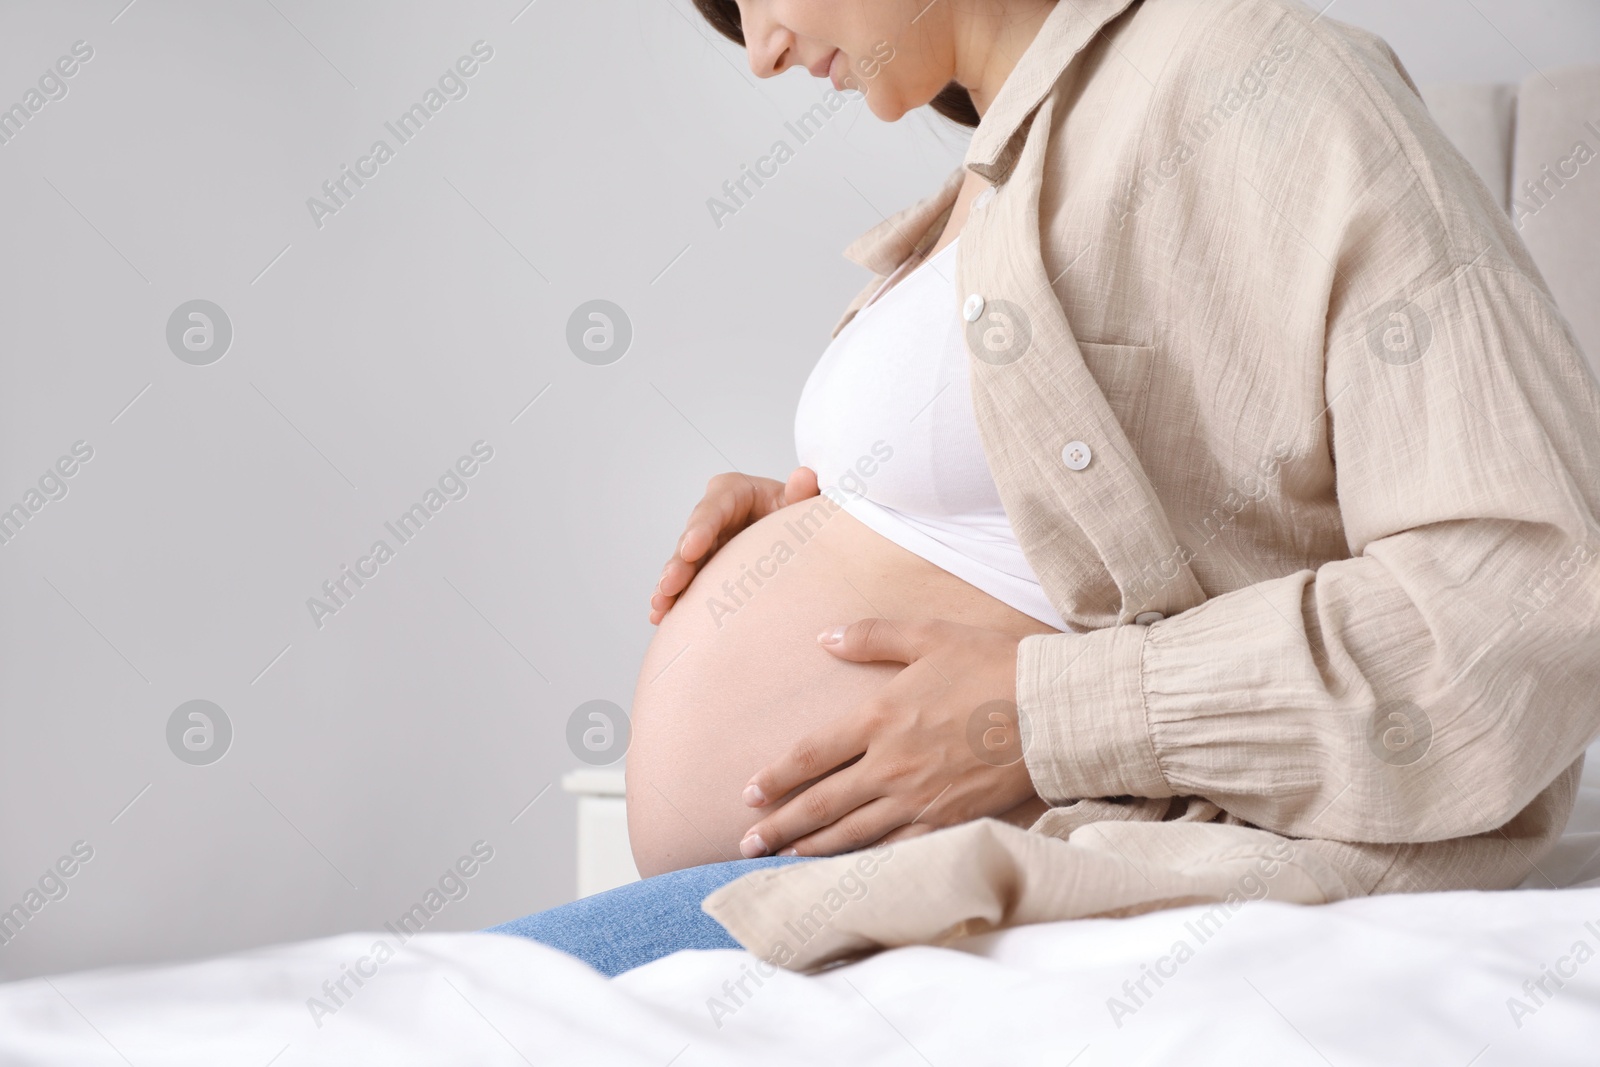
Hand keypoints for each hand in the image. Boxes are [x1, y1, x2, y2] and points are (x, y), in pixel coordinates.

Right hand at [649, 466, 818, 624]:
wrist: (806, 538)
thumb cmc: (802, 514)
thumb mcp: (805, 502)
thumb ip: (805, 492)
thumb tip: (803, 478)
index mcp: (735, 492)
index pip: (715, 505)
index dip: (701, 528)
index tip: (691, 549)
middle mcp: (715, 517)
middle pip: (692, 538)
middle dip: (678, 564)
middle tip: (669, 585)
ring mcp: (709, 545)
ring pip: (685, 566)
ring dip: (670, 587)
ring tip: (660, 608)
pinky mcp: (708, 569)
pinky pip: (689, 585)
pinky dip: (676, 602)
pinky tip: (662, 618)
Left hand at [737, 618, 1037, 857]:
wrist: (1053, 709)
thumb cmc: (993, 664)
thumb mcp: (928, 634)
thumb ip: (871, 636)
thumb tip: (823, 637)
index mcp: (880, 717)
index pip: (811, 755)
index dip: (776, 777)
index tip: (749, 793)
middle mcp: (891, 764)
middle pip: (822, 804)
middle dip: (780, 826)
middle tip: (747, 843)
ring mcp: (920, 798)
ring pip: (854, 832)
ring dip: (814, 848)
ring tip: (785, 859)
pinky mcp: (950, 819)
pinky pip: (898, 847)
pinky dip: (867, 860)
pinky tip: (850, 868)